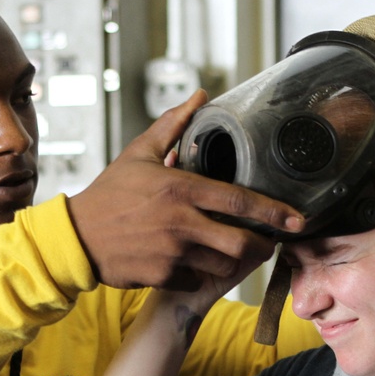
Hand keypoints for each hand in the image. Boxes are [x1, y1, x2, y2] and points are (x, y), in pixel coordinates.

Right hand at [68, 90, 304, 290]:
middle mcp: (180, 222)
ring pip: (224, 265)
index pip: (239, 201)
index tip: (297, 218)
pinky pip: (199, 279)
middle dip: (263, 245)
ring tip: (233, 251)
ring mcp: (173, 253)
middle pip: (242, 242)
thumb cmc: (110, 193)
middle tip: (269, 242)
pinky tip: (197, 262)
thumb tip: (200, 96)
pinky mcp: (163, 276)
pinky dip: (203, 273)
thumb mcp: (140, 153)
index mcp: (180, 188)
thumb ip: (174, 125)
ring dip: (234, 261)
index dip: (274, 211)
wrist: (77, 236)